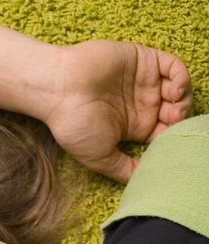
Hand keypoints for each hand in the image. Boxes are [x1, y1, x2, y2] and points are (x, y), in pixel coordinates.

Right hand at [46, 40, 192, 181]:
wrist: (59, 90)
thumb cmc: (74, 125)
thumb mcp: (100, 158)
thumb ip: (124, 170)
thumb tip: (144, 183)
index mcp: (134, 128)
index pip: (166, 134)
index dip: (174, 139)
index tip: (171, 144)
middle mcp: (141, 105)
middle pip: (176, 112)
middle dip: (182, 119)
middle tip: (174, 123)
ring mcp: (144, 82)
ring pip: (179, 90)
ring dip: (184, 99)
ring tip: (175, 107)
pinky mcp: (144, 60)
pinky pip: (173, 66)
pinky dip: (181, 77)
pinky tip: (175, 89)